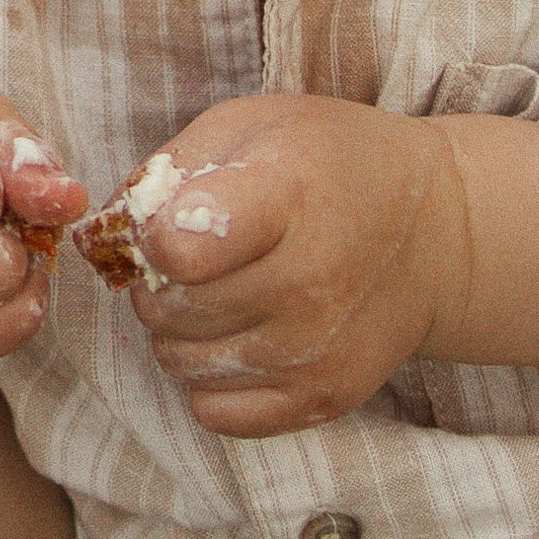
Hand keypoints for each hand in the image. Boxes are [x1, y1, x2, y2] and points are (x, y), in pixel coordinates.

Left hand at [125, 96, 466, 437]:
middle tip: (190, 256)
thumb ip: (168, 171)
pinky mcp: (322, 399)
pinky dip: (207, 377)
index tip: (169, 221)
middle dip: (155, 281)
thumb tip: (104, 234)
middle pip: (166, 308)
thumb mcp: (252, 126)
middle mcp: (308, 283)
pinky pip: (213, 411)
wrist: (435, 234)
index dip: (150, 237)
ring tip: (220, 290)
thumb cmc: (329, 164)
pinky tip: (238, 333)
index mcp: (288, 196)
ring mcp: (316, 351)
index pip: (179, 250)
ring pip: (179, 363)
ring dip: (178, 330)